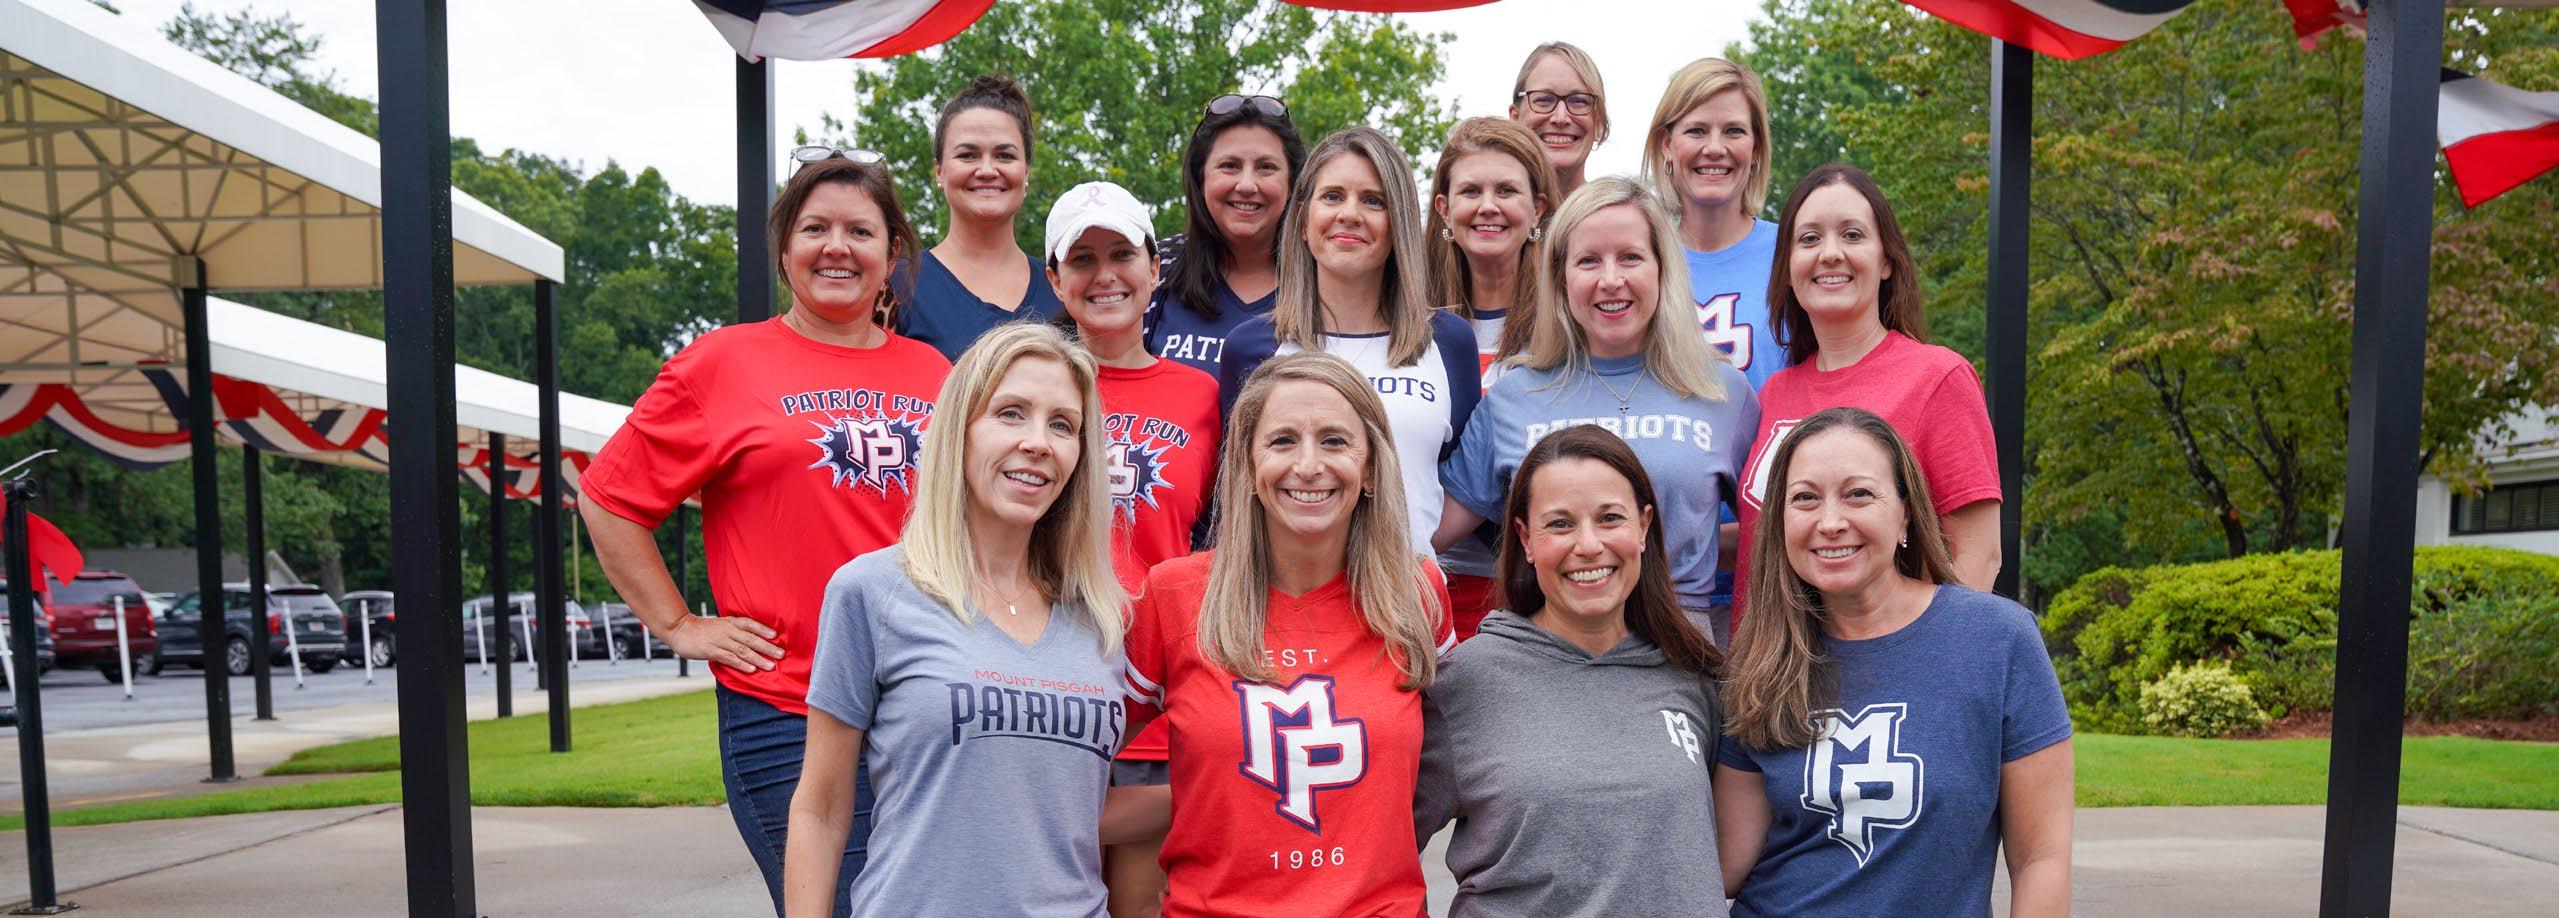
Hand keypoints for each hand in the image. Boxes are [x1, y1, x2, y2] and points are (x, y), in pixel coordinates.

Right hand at [661, 614, 783, 672]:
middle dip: (767, 647)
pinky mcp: (711, 651)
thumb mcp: (721, 625)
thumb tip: (753, 639)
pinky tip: (751, 670)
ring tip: (770, 666)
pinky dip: (742, 664)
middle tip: (781, 654)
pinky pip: (729, 658)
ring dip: (758, 659)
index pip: (750, 624)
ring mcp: (719, 640)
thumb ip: (735, 630)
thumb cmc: (703, 630)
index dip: (763, 629)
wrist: (681, 630)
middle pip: (750, 638)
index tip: (776, 635)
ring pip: (742, 650)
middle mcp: (727, 630)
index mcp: (730, 622)